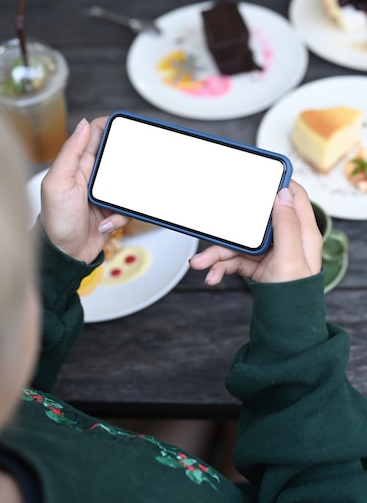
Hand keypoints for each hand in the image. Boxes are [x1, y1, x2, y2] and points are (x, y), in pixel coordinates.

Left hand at [40, 117, 129, 263]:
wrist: (65, 255)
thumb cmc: (56, 222)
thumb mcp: (58, 183)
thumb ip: (70, 153)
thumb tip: (83, 124)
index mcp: (76, 164)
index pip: (95, 135)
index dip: (110, 126)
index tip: (124, 126)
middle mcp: (91, 176)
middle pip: (117, 158)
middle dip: (126, 165)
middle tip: (123, 176)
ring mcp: (103, 194)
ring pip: (127, 184)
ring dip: (123, 196)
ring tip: (109, 208)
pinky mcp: (112, 211)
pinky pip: (127, 207)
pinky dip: (121, 216)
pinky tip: (106, 223)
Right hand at [190, 180, 322, 284]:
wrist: (285, 326)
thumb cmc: (295, 296)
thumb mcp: (291, 258)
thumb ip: (286, 225)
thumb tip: (282, 194)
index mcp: (302, 232)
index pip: (293, 196)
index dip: (277, 183)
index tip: (257, 176)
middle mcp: (286, 239)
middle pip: (255, 220)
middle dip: (230, 227)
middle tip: (212, 228)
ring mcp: (270, 253)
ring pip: (239, 243)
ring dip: (217, 253)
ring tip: (200, 265)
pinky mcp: (257, 265)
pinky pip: (234, 260)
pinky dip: (220, 267)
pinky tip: (211, 276)